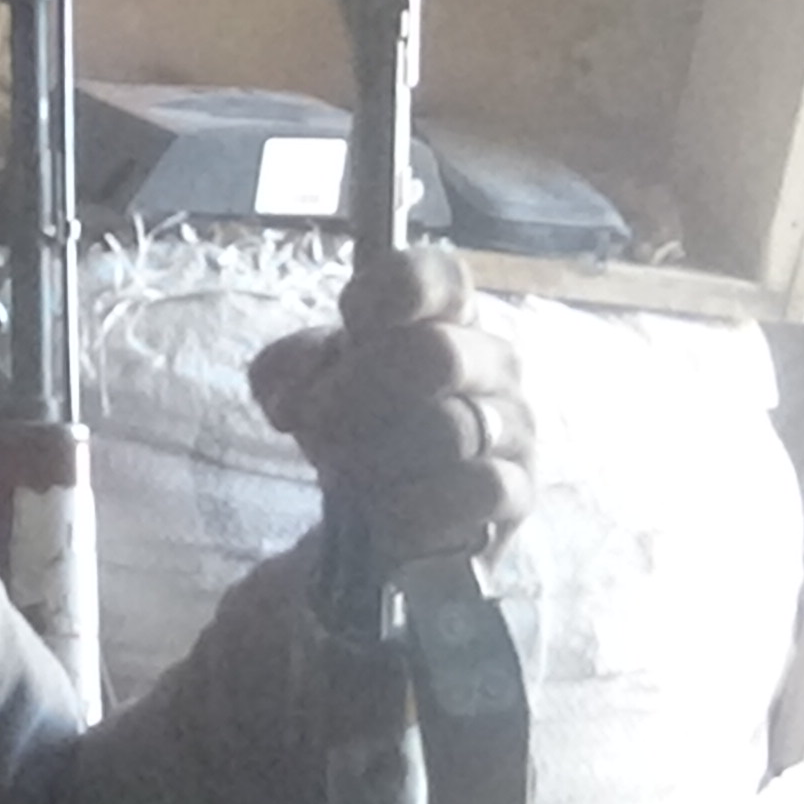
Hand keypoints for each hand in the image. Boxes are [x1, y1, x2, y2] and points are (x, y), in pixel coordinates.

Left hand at [246, 244, 533, 567]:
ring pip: (448, 428)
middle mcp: (492, 362)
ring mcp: (513, 426)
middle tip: (314, 421)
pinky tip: (380, 518)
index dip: (387, 293)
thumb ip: (286, 371)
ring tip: (340, 476)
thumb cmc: (354, 432)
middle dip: (357, 390)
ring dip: (375, 458)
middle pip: (436, 353)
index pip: (442, 277)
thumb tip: (291, 392)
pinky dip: (410, 508)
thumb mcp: (303, 390)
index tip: (348, 324)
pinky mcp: (517, 492)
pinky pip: (472, 490)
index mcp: (446, 317)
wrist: (380, 526)